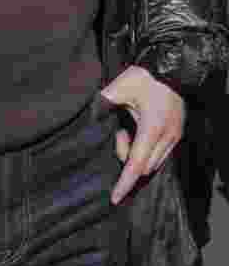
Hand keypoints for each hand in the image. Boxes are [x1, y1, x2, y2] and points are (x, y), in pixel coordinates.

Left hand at [99, 66, 185, 204]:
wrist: (168, 68)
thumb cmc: (143, 78)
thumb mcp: (119, 88)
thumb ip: (103, 105)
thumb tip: (87, 119)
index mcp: (151, 128)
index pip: (136, 165)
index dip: (125, 183)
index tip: (115, 198)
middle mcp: (166, 137)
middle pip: (144, 166)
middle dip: (127, 158)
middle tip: (120, 131)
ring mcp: (174, 137)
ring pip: (153, 162)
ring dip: (137, 154)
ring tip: (128, 127)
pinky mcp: (176, 134)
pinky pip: (160, 154)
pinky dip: (146, 150)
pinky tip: (137, 129)